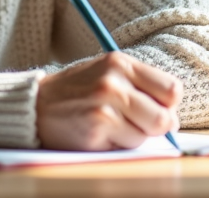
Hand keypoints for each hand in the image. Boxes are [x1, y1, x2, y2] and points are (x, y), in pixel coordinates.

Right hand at [35, 51, 181, 150]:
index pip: (171, 89)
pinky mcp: (96, 129)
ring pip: (147, 135)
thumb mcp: (106, 73)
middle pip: (164, 117)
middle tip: (140, 125)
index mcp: (120, 62)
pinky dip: (119, 145)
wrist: (35, 105)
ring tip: (113, 126)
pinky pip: (127, 146)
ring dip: (135, 136)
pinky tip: (100, 134)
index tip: (158, 109)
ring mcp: (105, 106)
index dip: (169, 105)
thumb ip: (139, 86)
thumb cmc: (77, 91)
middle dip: (158, 127)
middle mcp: (114, 81)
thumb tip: (173, 117)